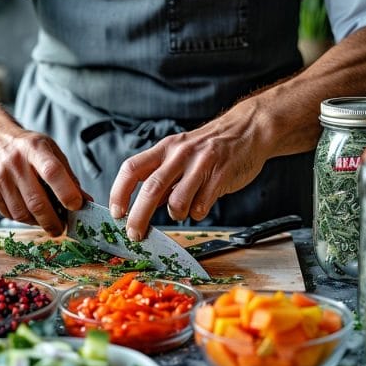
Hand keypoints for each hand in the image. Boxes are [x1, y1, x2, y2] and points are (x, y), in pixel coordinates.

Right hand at [0, 126, 83, 234]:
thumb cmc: (26, 147)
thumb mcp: (50, 151)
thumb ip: (68, 176)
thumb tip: (86, 201)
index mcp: (35, 149)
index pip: (52, 172)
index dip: (66, 192)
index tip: (77, 206)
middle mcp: (15, 163)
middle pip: (36, 201)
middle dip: (53, 221)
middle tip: (61, 228)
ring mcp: (0, 179)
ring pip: (22, 213)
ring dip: (38, 222)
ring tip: (46, 220)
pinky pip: (10, 215)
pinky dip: (23, 219)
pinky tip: (29, 213)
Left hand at [109, 109, 270, 240]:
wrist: (248, 130)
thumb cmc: (210, 147)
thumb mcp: (179, 154)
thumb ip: (162, 178)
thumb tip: (140, 206)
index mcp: (165, 148)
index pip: (132, 169)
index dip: (119, 192)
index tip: (116, 213)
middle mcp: (180, 154)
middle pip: (151, 188)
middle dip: (138, 216)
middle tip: (135, 234)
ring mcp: (201, 164)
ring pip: (177, 201)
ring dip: (177, 214)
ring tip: (184, 210)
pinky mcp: (220, 176)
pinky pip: (201, 206)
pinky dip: (198, 213)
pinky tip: (203, 204)